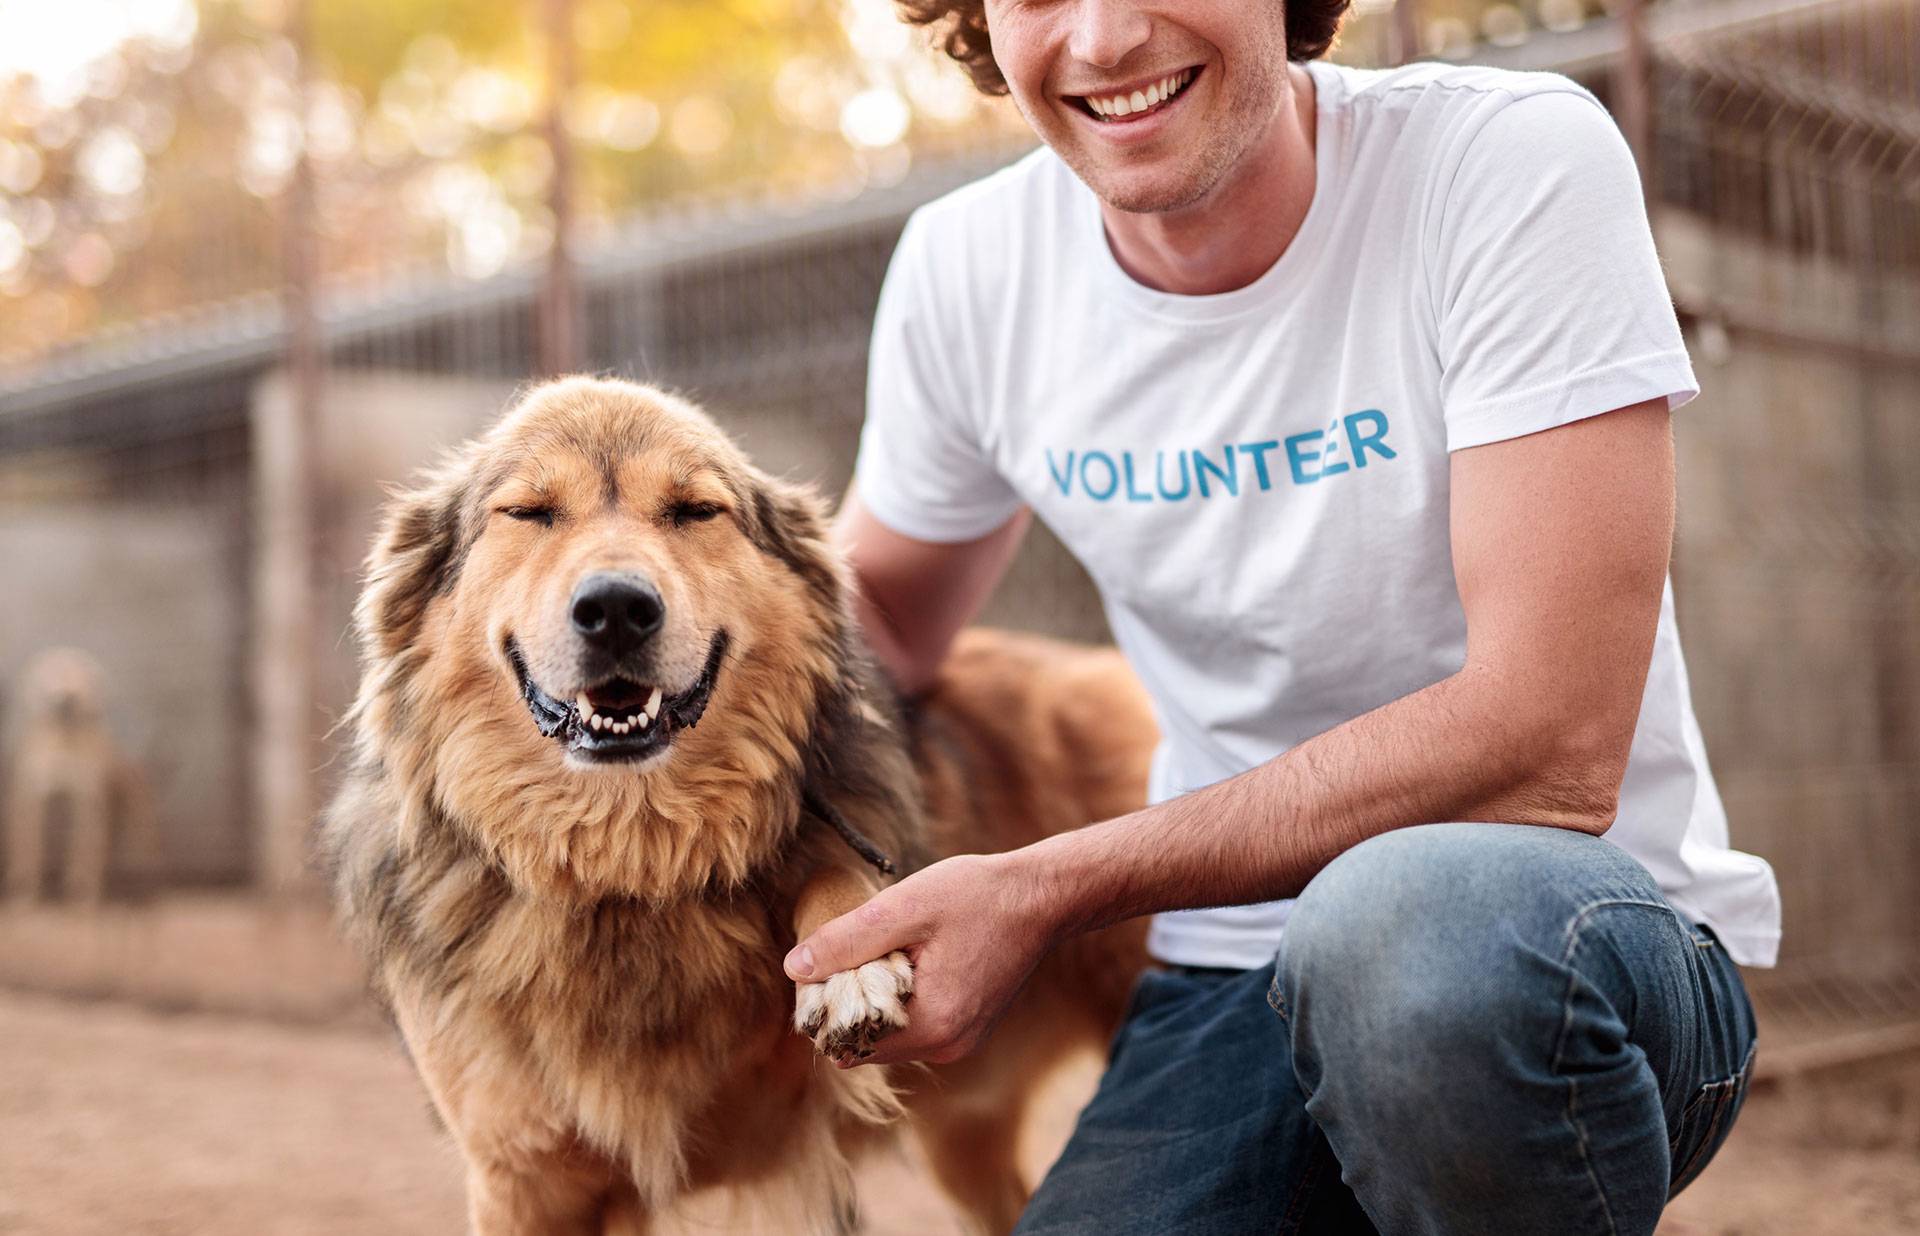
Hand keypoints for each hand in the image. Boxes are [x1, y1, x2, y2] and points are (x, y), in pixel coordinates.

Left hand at [783, 851, 1060, 1066]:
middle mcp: (946, 1046)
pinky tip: (903, 961)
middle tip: (846, 953)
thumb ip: (848, 940)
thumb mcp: (905, 908)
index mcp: (931, 1026)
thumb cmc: (977, 896)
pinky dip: (897, 1002)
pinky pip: (912, 1027)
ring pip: (888, 1037)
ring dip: (871, 1004)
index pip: (849, 1041)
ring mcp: (959, 1041)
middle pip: (866, 1044)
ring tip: (879, 952)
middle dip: (846, 1007)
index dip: (825, 1009)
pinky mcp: (966, 1028)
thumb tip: (795, 969)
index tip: (822, 966)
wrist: (1041, 897)